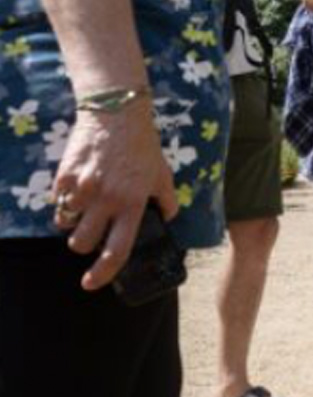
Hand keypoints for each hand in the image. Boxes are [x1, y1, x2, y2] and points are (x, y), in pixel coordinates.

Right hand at [51, 101, 177, 290]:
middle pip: (82, 244)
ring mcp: (83, 188)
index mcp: (133, 203)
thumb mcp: (163, 173)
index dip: (103, 272)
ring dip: (73, 222)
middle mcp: (107, 199)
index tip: (91, 283)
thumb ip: (167, 199)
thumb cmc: (143, 145)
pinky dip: (65, 199)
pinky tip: (79, 184)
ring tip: (86, 205)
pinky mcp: (65, 176)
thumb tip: (168, 219)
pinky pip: (58, 201)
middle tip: (92, 230)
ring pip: (66, 225)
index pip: (117, 249)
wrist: (117, 114)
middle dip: (84, 244)